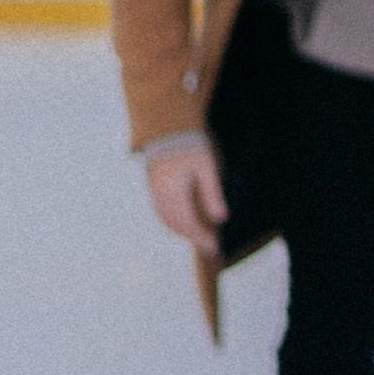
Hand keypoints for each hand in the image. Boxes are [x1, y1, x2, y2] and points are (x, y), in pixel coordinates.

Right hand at [145, 139, 226, 254]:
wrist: (168, 127)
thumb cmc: (191, 145)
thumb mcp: (207, 167)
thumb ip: (212, 193)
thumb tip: (220, 219)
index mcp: (173, 192)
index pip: (187, 223)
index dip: (201, 237)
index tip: (215, 247)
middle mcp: (159, 195)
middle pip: (175, 225)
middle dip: (193, 237)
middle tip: (210, 246)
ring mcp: (153, 191)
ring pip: (166, 220)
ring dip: (182, 231)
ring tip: (200, 236)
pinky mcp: (152, 186)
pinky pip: (161, 211)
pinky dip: (173, 221)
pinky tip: (185, 222)